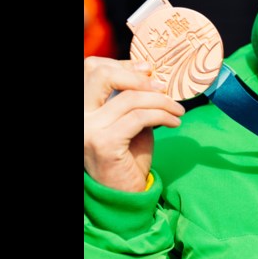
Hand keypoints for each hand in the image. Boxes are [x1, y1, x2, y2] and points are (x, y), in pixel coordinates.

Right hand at [84, 57, 184, 191]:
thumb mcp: (128, 121)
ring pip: (130, 98)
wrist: (123, 194)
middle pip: (101, 74)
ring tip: (178, 110)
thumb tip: (150, 75)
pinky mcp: (104, 142)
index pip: (93, 70)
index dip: (122, 64)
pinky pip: (139, 118)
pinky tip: (174, 122)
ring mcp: (87, 129)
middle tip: (163, 87)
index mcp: (82, 107)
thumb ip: (131, 99)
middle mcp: (79, 116)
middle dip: (137, 76)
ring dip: (161, 101)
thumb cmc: (127, 157)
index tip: (149, 69)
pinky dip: (161, 116)